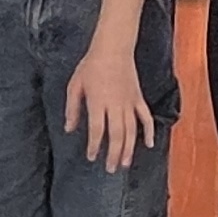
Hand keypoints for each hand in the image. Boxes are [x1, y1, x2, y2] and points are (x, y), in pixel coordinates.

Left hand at [62, 35, 155, 169]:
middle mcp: (115, 105)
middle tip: (111, 169)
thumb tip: (69, 129)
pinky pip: (146, 118)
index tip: (92, 157)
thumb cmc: (91, 66)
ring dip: (129, 148)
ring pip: (132, 130)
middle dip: (114, 154)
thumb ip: (72, 108)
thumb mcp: (75, 85)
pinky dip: (149, 132)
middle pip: (117, 134)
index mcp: (98, 102)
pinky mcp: (138, 98)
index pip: (97, 129)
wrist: (113, 48)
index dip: (94, 145)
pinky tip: (148, 145)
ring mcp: (129, 102)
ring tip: (125, 164)